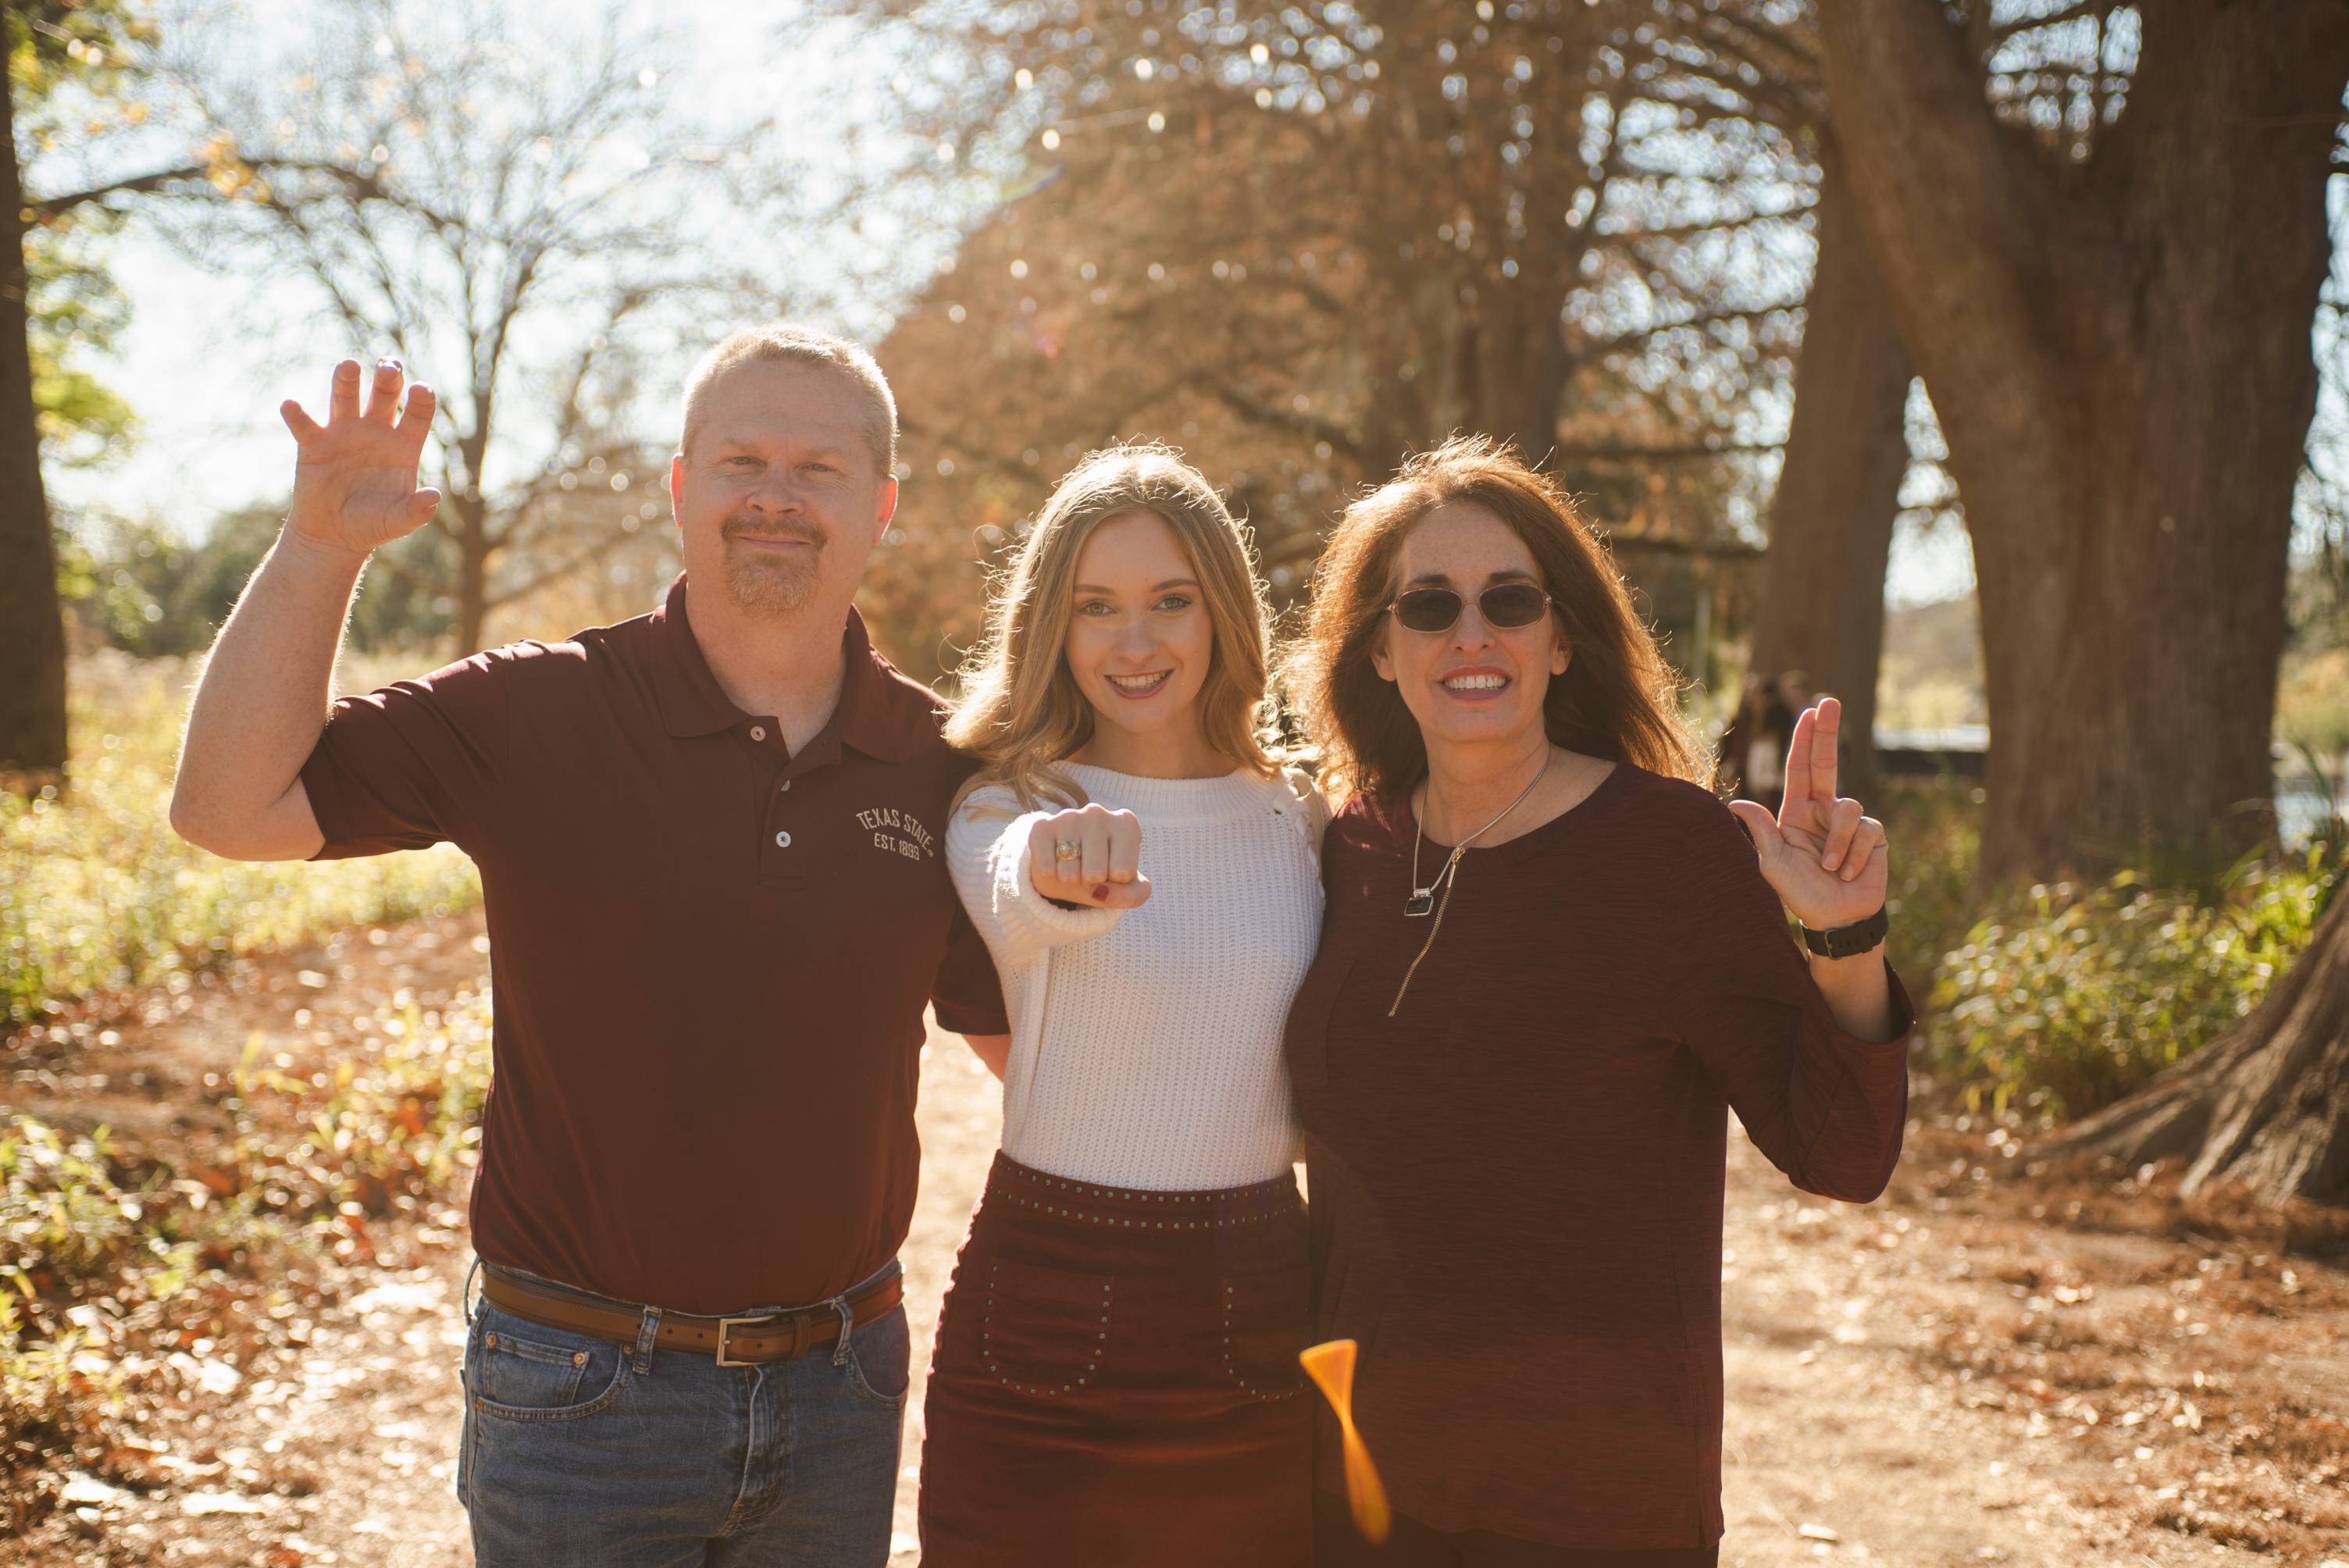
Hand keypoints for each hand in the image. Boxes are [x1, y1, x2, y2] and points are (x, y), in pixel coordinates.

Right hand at [280, 358, 441, 559]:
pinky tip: (291, 405)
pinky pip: (304, 424)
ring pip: (345, 397)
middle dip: (388, 378)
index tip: (421, 390)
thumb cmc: (372, 525)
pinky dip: (297, 414)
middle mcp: (375, 431)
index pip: (418, 414)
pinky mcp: (313, 444)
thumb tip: (433, 497)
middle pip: (384, 394)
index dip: (421, 400)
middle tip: (389, 367)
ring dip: (346, 380)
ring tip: (349, 365)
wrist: (334, 535)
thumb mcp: (398, 522)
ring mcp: (343, 433)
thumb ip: (417, 511)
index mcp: (402, 445)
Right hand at [1027, 802, 1150, 909]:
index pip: (1124, 873)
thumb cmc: (1104, 873)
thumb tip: (1101, 892)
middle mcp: (1098, 813)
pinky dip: (1050, 877)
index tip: (1112, 869)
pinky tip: (1055, 864)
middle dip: (1092, 882)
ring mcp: (1068, 817)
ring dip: (1071, 880)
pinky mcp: (1041, 827)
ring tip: (1073, 867)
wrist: (1066, 865)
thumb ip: (1133, 895)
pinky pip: (1047, 868)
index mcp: (1126, 824)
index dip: (1116, 882)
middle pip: (1097, 873)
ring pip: (1070, 872)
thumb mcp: (1128, 888)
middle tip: (1089, 871)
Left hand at [1725, 695, 1888, 936]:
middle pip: (1827, 762)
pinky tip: (1848, 873)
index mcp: (1796, 812)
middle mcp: (1823, 811)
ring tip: (1830, 869)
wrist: (1835, 919)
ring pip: (1848, 808)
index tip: (1808, 711)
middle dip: (1827, 732)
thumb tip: (1736, 802)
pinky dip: (1853, 855)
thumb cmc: (1801, 894)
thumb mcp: (1773, 865)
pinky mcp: (1873, 836)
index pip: (1800, 769)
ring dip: (1837, 843)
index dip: (1805, 740)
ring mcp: (1849, 822)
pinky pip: (1865, 830)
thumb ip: (1760, 833)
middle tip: (1829, 700)